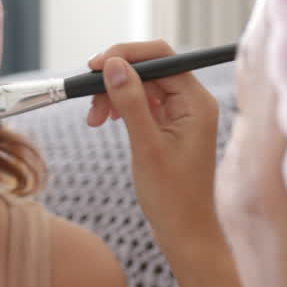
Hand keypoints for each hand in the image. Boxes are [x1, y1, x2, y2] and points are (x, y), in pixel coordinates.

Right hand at [87, 40, 221, 250]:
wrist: (184, 232)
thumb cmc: (172, 196)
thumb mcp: (146, 146)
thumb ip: (131, 103)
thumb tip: (114, 66)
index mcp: (197, 102)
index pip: (161, 57)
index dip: (126, 55)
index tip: (95, 66)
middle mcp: (193, 102)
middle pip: (149, 69)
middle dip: (116, 79)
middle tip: (89, 99)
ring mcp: (181, 113)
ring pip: (141, 85)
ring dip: (114, 94)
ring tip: (94, 119)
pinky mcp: (170, 125)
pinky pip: (142, 102)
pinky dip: (121, 107)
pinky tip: (106, 119)